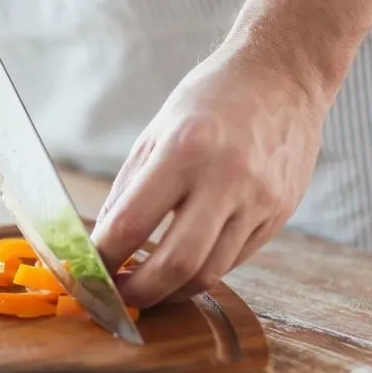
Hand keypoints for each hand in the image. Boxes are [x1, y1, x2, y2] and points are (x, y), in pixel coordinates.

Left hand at [91, 38, 326, 308]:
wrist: (284, 75)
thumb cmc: (213, 97)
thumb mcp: (158, 131)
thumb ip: (129, 188)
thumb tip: (103, 242)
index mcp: (185, 149)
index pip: (132, 224)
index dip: (103, 259)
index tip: (87, 271)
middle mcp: (226, 178)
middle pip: (176, 264)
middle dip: (138, 293)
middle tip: (116, 297)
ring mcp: (259, 201)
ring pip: (210, 273)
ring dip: (170, 292)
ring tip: (146, 288)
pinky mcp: (279, 215)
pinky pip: (234, 260)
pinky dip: (202, 271)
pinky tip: (183, 265)